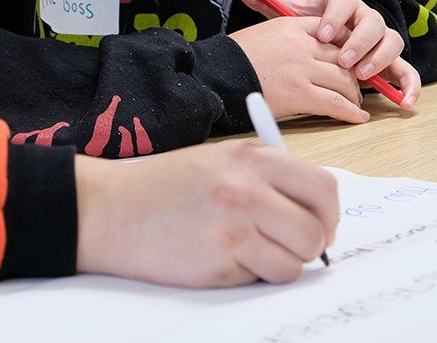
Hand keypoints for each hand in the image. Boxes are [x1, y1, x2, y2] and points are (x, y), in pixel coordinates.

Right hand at [75, 141, 337, 286]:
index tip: (318, 225)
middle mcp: (247, 188)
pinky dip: (249, 276)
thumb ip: (264, 178)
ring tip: (245, 251)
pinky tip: (220, 258)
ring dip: (278, 264)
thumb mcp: (216, 161)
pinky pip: (261, 278)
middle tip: (289, 247)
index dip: (327, 214)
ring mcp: (235, 226)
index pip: (322, 187)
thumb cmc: (161, 186)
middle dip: (309, 245)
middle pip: (316, 230)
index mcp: (250, 158)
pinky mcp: (220, 261)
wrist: (109, 208)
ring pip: (295, 262)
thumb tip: (313, 213)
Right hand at [228, 4, 368, 123]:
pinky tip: (357, 117)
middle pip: (343, 57)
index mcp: (290, 26)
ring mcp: (301, 69)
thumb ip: (287, 38)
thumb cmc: (232, 59)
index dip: (346, 48)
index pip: (332, 32)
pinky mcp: (300, 94)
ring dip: (354, 94)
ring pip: (344, 81)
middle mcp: (301, 45)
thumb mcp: (261, 34)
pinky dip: (351, 111)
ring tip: (355, 103)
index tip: (350, 60)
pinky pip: (336, 103)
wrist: (215, 74)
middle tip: (355, 86)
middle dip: (353, 73)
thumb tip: (305, 53)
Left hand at [238, 0, 418, 108]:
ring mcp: (381, 40)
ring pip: (392, 42)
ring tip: (360, 75)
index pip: (344, 2)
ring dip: (379, 59)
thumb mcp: (292, 16)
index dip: (336, 18)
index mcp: (342, 4)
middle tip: (343, 60)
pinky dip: (408, 85)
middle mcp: (366, 19)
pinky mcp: (392, 62)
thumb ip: (271, 1)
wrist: (329, 40)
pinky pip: (407, 71)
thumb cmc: (311, 28)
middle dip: (359, 41)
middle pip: (372, 23)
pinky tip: (402, 102)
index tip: (322, 34)